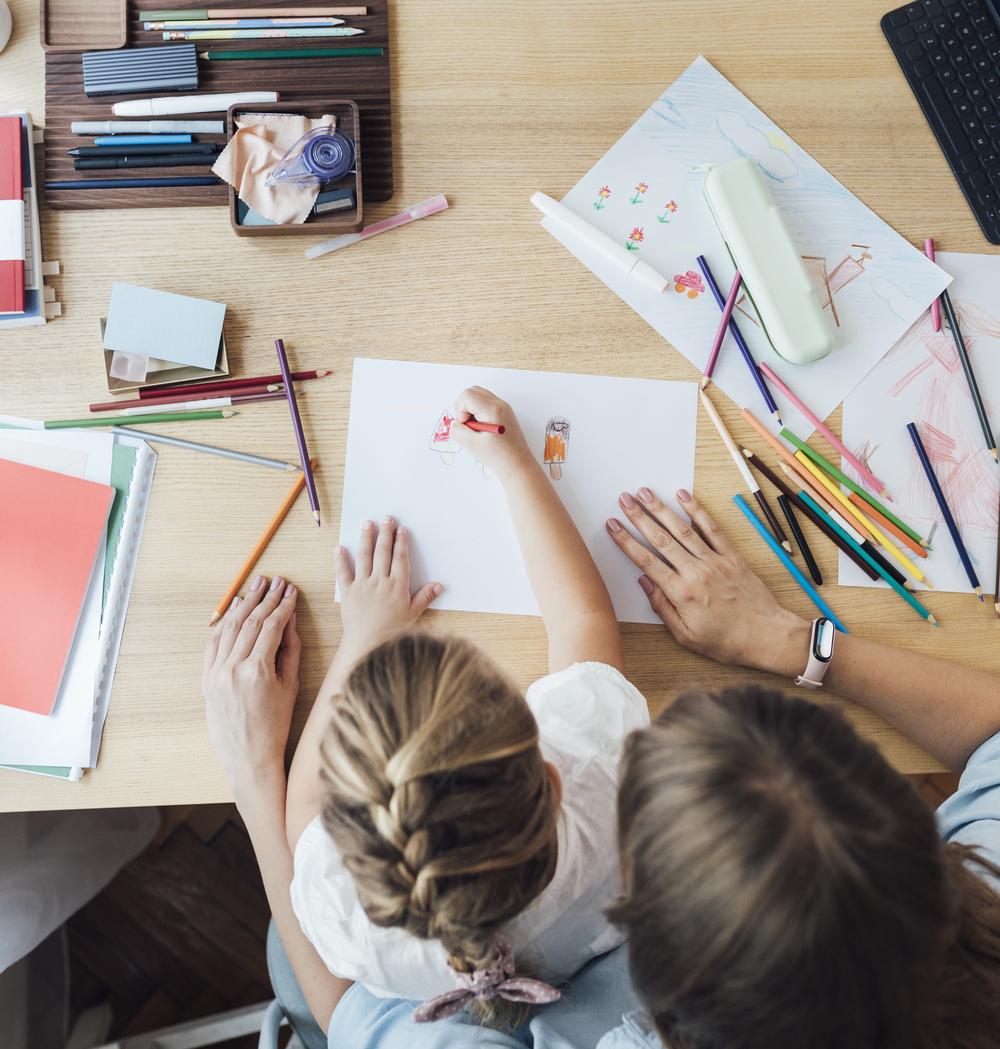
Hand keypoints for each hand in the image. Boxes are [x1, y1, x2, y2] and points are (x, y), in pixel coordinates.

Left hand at [202, 575, 300, 792]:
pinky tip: (235, 609)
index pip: (271, 626)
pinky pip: (214, 643)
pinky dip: (224, 623)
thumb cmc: (275, 725)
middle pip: (249, 622)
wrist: (248, 757)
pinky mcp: (206, 679)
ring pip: (229, 628)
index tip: (291, 592)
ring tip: (256, 586)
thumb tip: (290, 620)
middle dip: (264, 598)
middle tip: (275, 580)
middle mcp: (232, 669)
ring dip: (244, 604)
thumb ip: (290, 650)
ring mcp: (216, 673)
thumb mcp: (290, 686)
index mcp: (256, 671)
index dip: (283, 606)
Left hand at [335, 517, 441, 659]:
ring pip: (364, 557)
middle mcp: (379, 581)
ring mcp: (362, 585)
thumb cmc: (392, 631)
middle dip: (385, 533)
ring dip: (366, 538)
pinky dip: (340, 560)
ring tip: (367, 523)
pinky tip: (339, 547)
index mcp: (397, 585)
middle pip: (383, 552)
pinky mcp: (348, 592)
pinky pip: (343, 573)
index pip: (400, 558)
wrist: (368, 643)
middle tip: (387, 518)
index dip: (401, 542)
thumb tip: (439, 585)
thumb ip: (424, 597)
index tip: (401, 529)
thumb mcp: (412, 614)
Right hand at [449, 386, 534, 480]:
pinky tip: (483, 430)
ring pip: (479, 397)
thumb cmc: (498, 457)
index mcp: (493, 409)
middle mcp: (500, 404)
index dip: (460, 410)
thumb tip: (455, 423)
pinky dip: (479, 413)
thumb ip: (458, 430)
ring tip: (476, 429)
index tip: (467, 427)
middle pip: (473, 391)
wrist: (518, 466)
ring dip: (471, 410)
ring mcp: (504, 408)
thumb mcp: (471, 445)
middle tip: (469, 426)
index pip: (467, 395)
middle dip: (465, 407)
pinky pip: (486, 405)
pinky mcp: (505, 414)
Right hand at [605, 487, 809, 674]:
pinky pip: (711, 528)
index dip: (626, 541)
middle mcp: (696, 572)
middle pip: (661, 539)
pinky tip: (683, 496)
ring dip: (661, 509)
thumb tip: (644, 583)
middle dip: (639, 517)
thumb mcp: (685, 636)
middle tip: (624, 500)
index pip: (646, 561)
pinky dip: (697, 510)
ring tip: (645, 493)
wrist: (765, 635)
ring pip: (682, 529)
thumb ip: (662, 608)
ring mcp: (714, 561)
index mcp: (681, 593)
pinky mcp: (731, 556)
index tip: (613, 526)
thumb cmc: (725, 641)